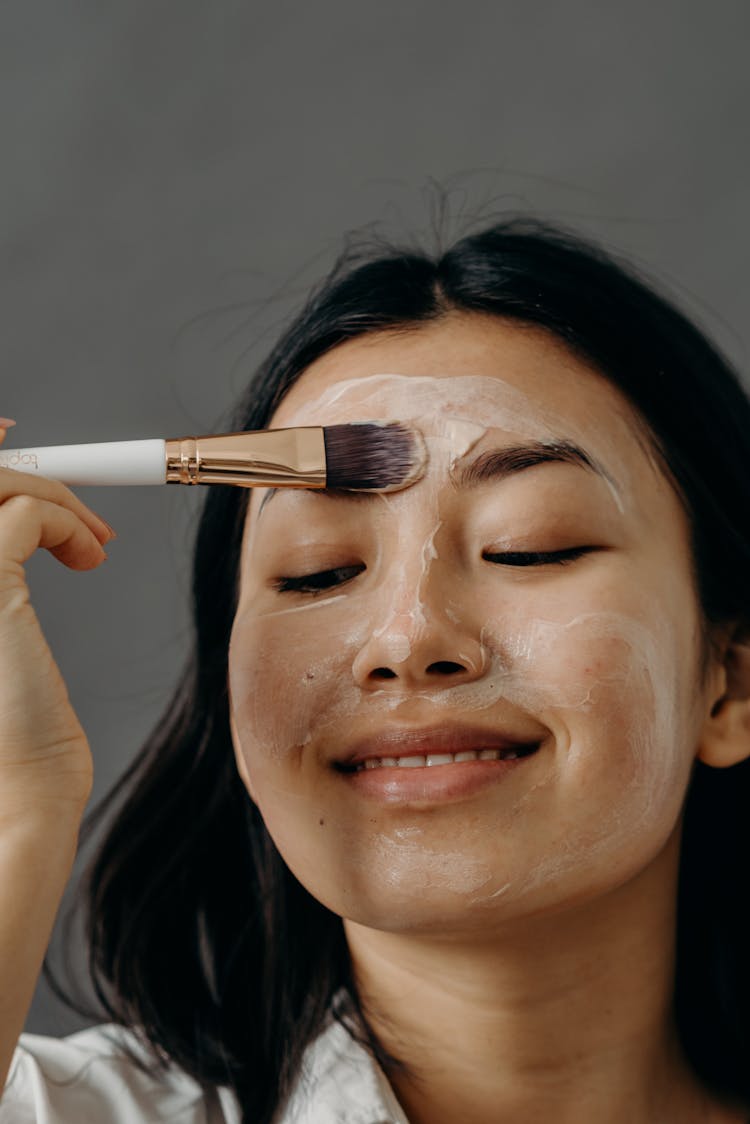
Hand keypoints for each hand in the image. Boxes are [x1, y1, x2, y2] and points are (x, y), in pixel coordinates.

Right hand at [0, 421, 114, 825]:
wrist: (18, 792)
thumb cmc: (12, 727)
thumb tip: (16, 514)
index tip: (14, 441)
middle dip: (19, 472)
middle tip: (76, 507)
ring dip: (51, 494)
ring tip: (91, 539)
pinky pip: (24, 512)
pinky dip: (65, 520)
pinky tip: (90, 558)